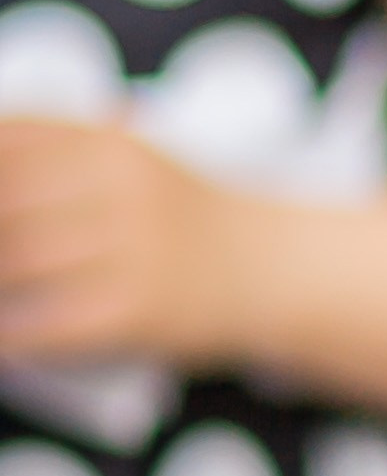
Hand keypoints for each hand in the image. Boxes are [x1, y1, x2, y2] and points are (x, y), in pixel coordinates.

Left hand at [0, 119, 248, 364]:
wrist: (271, 267)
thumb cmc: (183, 216)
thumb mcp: (133, 158)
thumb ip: (59, 150)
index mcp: (111, 143)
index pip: (10, 137)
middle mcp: (122, 189)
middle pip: (4, 204)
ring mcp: (131, 250)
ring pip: (13, 265)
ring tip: (2, 289)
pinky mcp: (135, 312)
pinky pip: (42, 326)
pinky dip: (10, 336)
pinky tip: (6, 338)